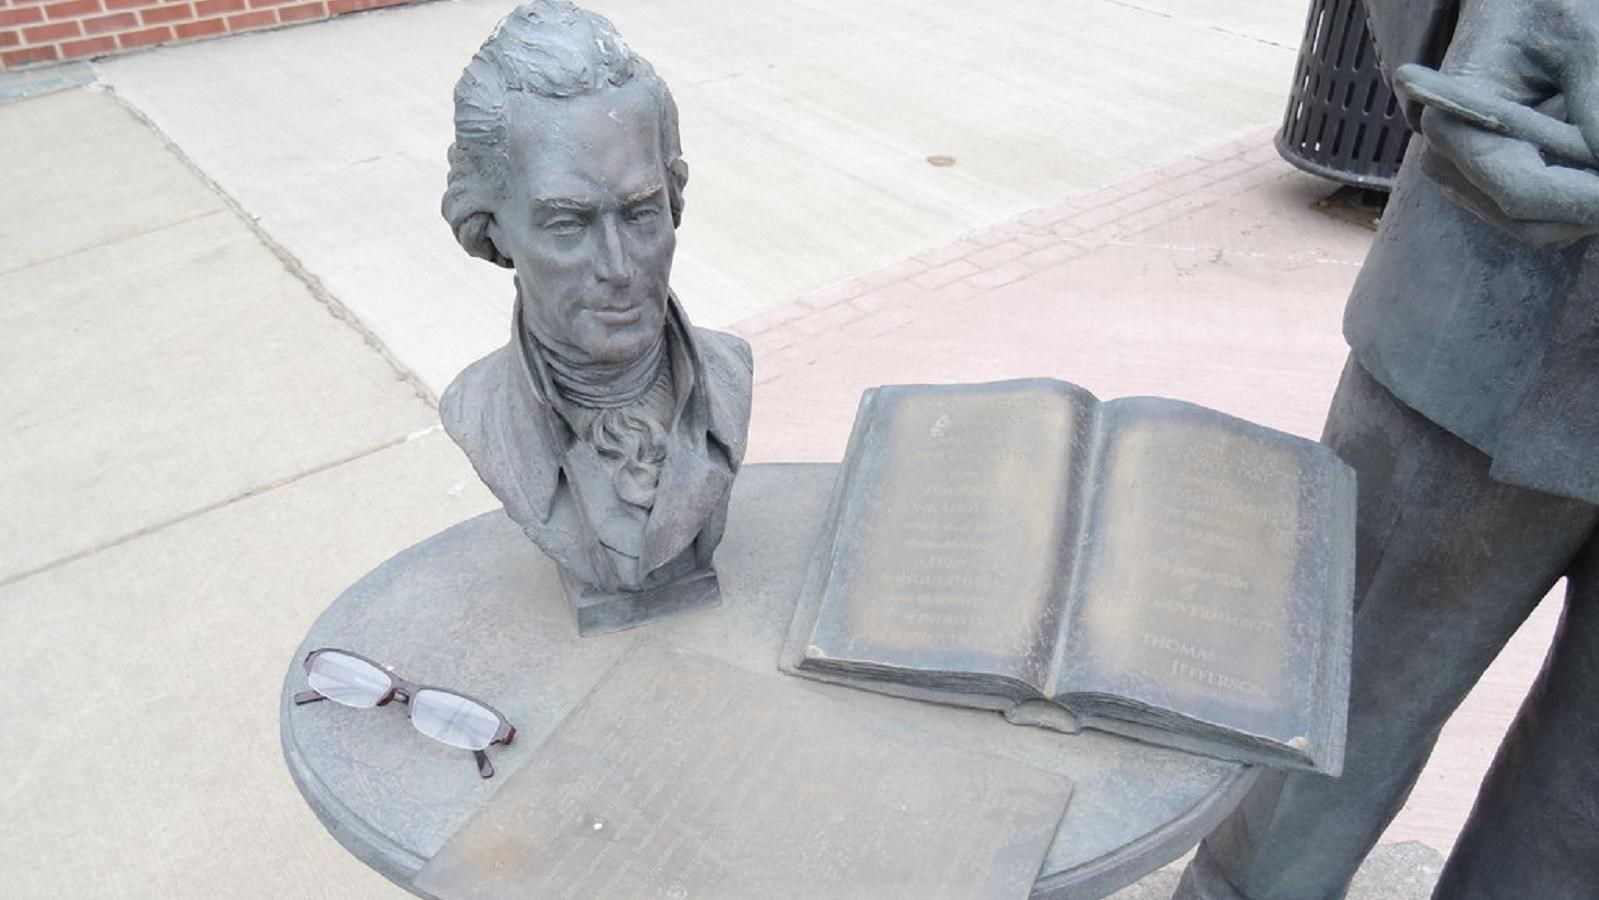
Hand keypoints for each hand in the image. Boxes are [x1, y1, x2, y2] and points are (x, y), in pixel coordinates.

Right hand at [1416, 0, 1598, 245]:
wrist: (1508, 5)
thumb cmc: (1539, 7)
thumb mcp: (1583, 39)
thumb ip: (1598, 105)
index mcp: (1454, 122)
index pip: (1520, 190)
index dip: (1584, 200)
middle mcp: (1445, 162)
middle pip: (1529, 219)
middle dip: (1587, 205)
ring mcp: (1459, 178)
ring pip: (1535, 225)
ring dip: (1582, 204)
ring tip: (1597, 154)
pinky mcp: (1479, 183)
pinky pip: (1533, 215)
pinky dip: (1572, 199)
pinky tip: (1587, 160)